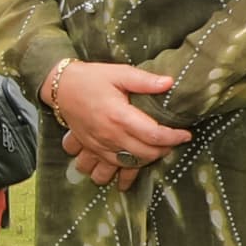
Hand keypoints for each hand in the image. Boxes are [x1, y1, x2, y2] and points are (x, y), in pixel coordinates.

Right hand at [47, 56, 188, 186]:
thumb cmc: (92, 79)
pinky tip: (130, 165)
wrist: (61, 88)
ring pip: (127, 166)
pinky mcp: (92, 151)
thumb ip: (144, 81)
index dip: (173, 137)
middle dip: (163, 150)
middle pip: (145, 154)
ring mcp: (99, 147)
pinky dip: (121, 172)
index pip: (153, 134)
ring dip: (143, 164)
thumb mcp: (119, 73)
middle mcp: (109, 135)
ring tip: (151, 153)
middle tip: (172, 140)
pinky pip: (108, 170)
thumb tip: (169, 83)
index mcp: (119, 115)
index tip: (185, 135)